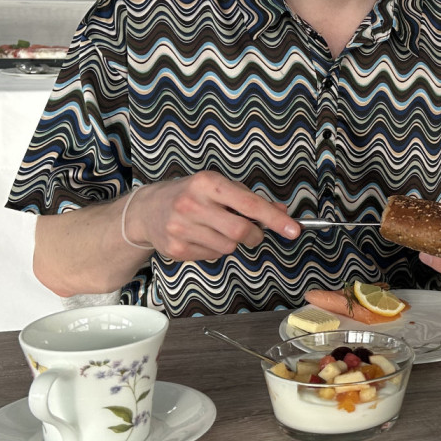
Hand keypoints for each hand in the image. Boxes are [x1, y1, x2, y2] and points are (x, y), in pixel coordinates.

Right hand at [124, 171, 298, 260]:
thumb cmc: (191, 195)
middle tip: (253, 233)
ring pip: (228, 247)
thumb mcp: (219, 187)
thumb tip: (281, 212)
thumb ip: (250, 199)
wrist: (147, 210)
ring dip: (232, 242)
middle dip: (255, 235)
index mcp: (207, 183)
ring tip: (218, 229)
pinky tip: (203, 237)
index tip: (293, 230)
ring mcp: (182, 228)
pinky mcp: (176, 248)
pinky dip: (215, 249)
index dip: (274, 219)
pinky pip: (212, 256)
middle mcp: (192, 204)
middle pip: (241, 231)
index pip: (249, 203)